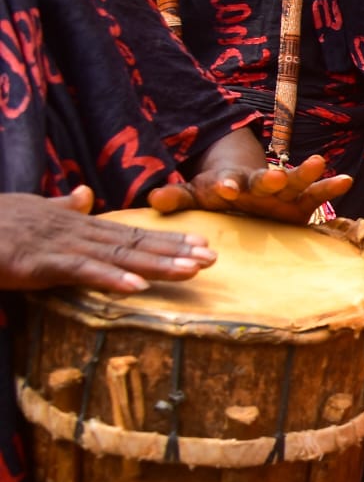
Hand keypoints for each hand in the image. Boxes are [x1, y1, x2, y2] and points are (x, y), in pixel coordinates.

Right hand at [0, 186, 214, 293]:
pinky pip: (81, 271)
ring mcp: (59, 246)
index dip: (166, 239)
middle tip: (214, 258)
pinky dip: (110, 277)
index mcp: (76, 225)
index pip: (130, 232)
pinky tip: (137, 286)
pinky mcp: (39, 263)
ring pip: (117, 255)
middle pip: (133, 243)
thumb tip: (83, 195)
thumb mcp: (31, 212)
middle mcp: (75, 232)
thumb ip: (61, 207)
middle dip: (174, 251)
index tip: (202, 244)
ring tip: (192, 270)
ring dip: (155, 263)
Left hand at [148, 154, 352, 223]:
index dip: (227, 186)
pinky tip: (346, 180)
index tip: (226, 188)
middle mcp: (258, 185)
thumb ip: (178, 197)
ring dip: (305, 172)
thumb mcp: (196, 196)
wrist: (244, 187)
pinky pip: (317, 195)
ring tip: (319, 162)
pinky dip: (331, 187)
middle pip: (264, 180)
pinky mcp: (300, 202)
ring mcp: (282, 192)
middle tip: (275, 176)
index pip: (228, 184)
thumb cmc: (217, 196)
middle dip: (271, 178)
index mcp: (230, 184)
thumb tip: (152, 200)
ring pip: (295, 180)